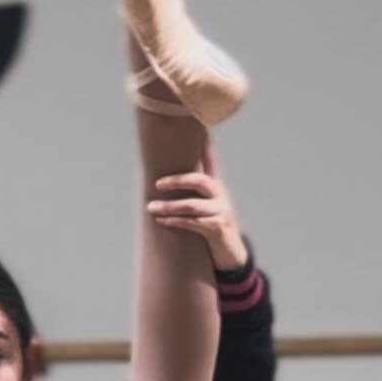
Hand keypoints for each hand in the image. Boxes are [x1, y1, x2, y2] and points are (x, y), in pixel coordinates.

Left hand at [148, 139, 248, 271]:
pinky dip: (175, 221)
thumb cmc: (213, 226)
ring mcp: (220, 212)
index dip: (205, 144)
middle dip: (177, 181)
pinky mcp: (217, 229)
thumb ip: (194, 191)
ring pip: (192, 205)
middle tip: (157, 184)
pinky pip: (193, 223)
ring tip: (151, 208)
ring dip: (169, 207)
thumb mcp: (208, 205)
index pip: (210, 160)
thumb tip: (169, 179)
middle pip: (199, 181)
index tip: (199, 127)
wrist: (231, 253)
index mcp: (217, 186)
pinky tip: (161, 221)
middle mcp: (220, 196)